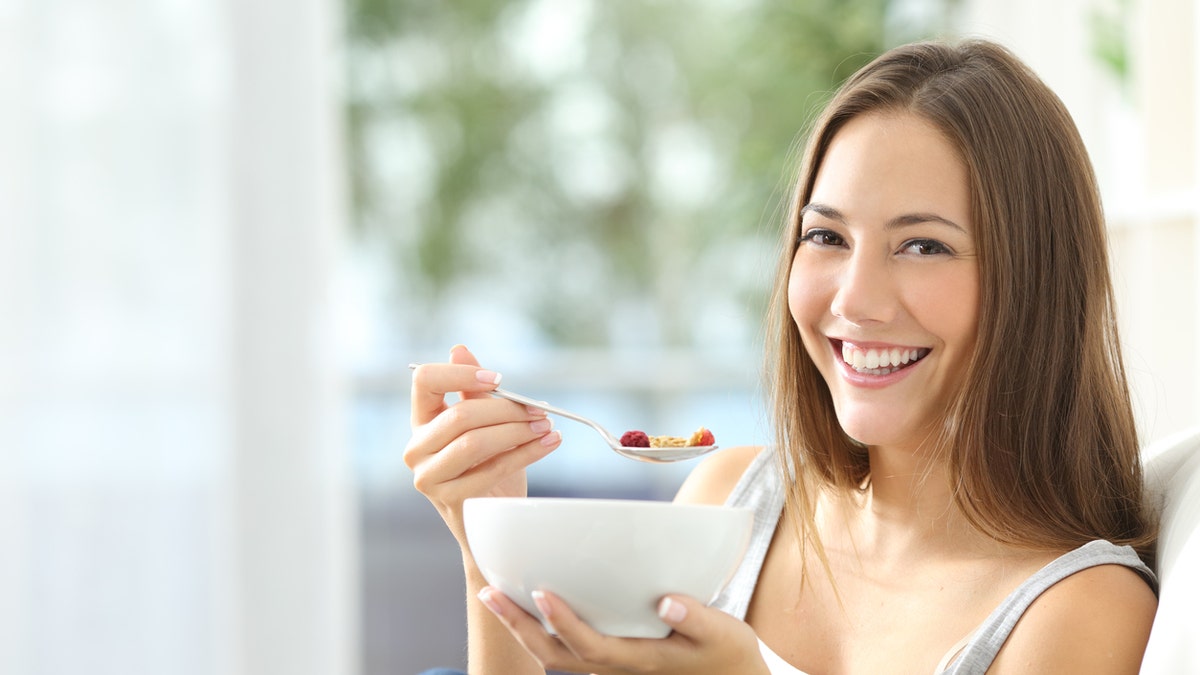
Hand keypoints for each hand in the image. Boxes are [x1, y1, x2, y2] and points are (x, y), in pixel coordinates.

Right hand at [404, 345, 562, 545]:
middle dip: (506, 409)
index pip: (424, 381)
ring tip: (546, 425)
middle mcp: (416, 448)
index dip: (460, 373)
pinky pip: (492, 469)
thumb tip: (460, 349)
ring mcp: (429, 478)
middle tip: (538, 408)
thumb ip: (473, 390)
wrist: (491, 521)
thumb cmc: (487, 465)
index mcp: (421, 421)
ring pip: (474, 442)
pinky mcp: (451, 500)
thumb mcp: (484, 423)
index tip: (498, 379)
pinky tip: (548, 443)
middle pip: (460, 415)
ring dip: (517, 430)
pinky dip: (526, 453)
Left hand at [476, 587, 768, 674]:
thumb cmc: (727, 654)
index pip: (591, 646)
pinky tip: (526, 604)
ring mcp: (610, 668)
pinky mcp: (610, 660)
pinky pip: (563, 649)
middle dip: (519, 625)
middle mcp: (616, 669)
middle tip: (488, 592)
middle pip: (554, 655)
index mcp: (640, 661)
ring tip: (493, 595)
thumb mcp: (724, 633)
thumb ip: (697, 618)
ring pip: (553, 656)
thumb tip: (666, 599)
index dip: (564, 621)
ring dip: (521, 627)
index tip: (542, 592)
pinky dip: (538, 629)